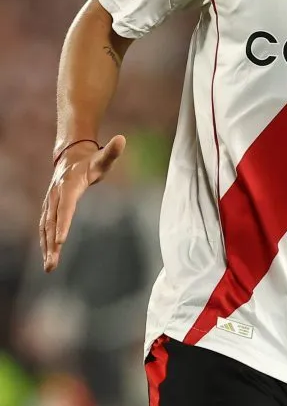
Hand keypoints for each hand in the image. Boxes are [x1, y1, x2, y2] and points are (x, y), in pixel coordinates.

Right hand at [39, 135, 125, 272]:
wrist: (71, 154)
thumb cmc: (91, 159)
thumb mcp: (103, 157)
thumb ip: (112, 151)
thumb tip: (122, 139)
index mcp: (68, 185)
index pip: (66, 207)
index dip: (63, 224)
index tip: (61, 241)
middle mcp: (56, 194)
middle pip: (52, 222)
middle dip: (51, 243)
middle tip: (52, 263)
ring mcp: (50, 201)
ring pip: (46, 226)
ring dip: (46, 247)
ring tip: (49, 266)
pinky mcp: (49, 207)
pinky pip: (45, 226)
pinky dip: (45, 241)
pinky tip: (48, 255)